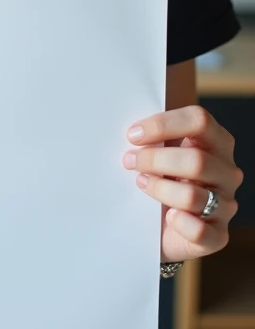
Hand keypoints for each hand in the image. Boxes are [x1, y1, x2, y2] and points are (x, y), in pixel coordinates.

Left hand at [123, 105, 243, 262]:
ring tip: (140, 182)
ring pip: (192, 195)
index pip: (199, 121)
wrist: (165, 225)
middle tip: (130, 161)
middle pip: (196, 160)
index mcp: (217, 142)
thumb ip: (156, 138)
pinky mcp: (218, 235)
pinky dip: (179, 223)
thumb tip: (134, 133)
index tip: (133, 135)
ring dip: (159, 188)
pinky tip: (167, 217)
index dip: (163, 124)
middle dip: (155, 159)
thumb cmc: (165, 178)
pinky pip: (200, 231)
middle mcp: (227, 172)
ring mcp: (226, 205)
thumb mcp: (164, 151)